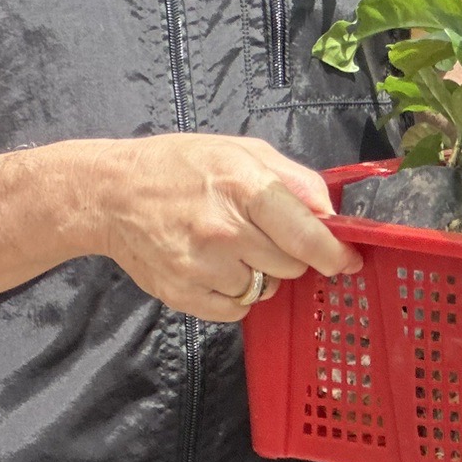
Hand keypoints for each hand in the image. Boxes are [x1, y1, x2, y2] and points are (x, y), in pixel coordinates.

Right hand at [89, 134, 356, 322]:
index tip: (348, 261)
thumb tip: (330, 213)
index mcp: (244, 186)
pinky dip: (235, 294)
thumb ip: (294, 179)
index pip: (305, 235)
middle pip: (291, 266)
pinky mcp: (183, 294)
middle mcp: (224, 230)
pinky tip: (215, 267)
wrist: (113, 194)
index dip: (335, 254)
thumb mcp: (242, 151)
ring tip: (231, 246)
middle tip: (264, 233)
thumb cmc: (182, 166)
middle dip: (290, 254)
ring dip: (260, 273)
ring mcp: (201, 266)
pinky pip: (235, 310)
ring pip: (264, 289)